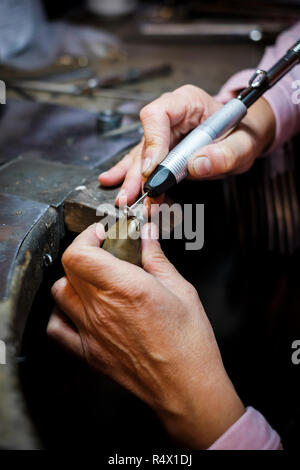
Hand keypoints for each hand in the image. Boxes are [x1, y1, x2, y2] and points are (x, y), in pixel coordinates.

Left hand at [48, 222, 244, 448]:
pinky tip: (79, 311)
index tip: (100, 234)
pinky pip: (57, 328)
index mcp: (124, 287)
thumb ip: (157, 259)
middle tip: (104, 252)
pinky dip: (61, 314)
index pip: (80, 253)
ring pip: (60, 294)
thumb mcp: (180, 289)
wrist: (186, 386)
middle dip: (84, 252)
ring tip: (94, 280)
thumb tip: (147, 235)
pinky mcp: (89, 353)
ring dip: (72, 280)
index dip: (85, 237)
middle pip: (69, 269)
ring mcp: (91, 332)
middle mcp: (101, 308)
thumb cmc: (188, 341)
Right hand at [98, 85, 274, 206]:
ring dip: (132, 179)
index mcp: (188, 101)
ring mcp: (163, 133)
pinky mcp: (162, 150)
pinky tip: (112, 180)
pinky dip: (130, 175)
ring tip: (124, 198)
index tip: (153, 168)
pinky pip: (143, 162)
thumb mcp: (244, 143)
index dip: (152, 142)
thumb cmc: (242, 133)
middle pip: (145, 141)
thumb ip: (226, 153)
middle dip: (139, 171)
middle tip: (134, 195)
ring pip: (141, 156)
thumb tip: (198, 165)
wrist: (242, 135)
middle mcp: (170, 116)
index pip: (158, 115)